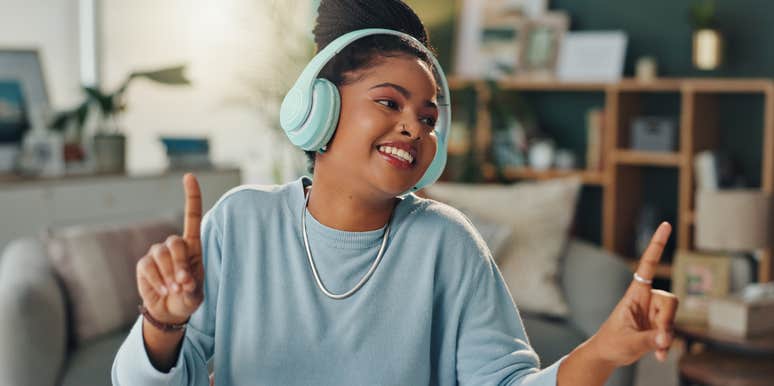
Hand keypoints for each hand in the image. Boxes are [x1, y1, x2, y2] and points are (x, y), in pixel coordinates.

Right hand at [136, 173, 204, 324]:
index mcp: (193, 246)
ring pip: (160, 255)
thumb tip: (183, 280)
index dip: (191, 196)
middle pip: (175, 243)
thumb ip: (192, 286)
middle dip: (179, 264)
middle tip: (183, 283)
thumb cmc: (188, 297)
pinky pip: (148, 268)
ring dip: (168, 275)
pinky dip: (157, 281)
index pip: (192, 216)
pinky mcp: (144, 264)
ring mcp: (157, 253)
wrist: (170, 310)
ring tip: (174, 290)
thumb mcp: (196, 293)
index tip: (189, 176)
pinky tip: (163, 291)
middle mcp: (175, 245)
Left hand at [588, 222, 678, 365]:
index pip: (648, 265)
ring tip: (655, 350)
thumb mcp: (629, 342)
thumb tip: (666, 338)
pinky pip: (672, 330)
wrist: (607, 354)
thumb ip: (649, 340)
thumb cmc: (611, 343)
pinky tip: (658, 356)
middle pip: (670, 300)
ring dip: (667, 335)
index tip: (666, 224)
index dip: (657, 245)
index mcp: (634, 294)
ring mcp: (653, 312)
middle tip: (659, 339)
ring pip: (672, 317)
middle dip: (668, 320)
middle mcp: (646, 299)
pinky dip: (667, 344)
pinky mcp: (658, 324)